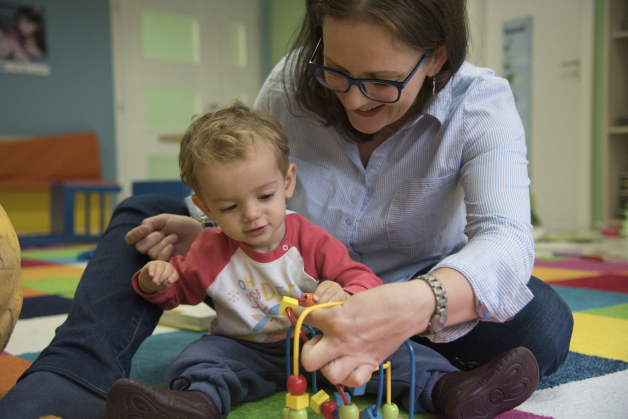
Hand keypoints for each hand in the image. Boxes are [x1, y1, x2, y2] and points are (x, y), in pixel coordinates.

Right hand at [125, 214, 203, 260]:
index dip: (135, 234)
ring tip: (174, 238)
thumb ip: (150, 222)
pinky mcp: (166, 264)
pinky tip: (173, 247)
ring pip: (150, 253)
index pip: (130, 238)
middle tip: (166, 233)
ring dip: (164, 243)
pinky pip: (158, 260)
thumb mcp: (165, 219)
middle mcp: (150, 246)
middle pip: (140, 247)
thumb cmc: (183, 225)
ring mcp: (158, 256)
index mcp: (148, 234)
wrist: (198, 233)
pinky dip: (165, 251)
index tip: (146, 229)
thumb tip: (141, 229)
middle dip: (154, 238)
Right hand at [139, 260, 178, 293]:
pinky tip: (151, 275)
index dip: (173, 277)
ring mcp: (159, 263)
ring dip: (158, 274)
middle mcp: (167, 266)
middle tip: (157, 283)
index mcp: (172, 272)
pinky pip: (153, 265)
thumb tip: (169, 281)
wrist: (147, 283)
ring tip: (154, 281)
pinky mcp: (151, 263)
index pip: (175, 274)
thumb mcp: (163, 286)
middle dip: (163, 277)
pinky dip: (152, 270)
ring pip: (161, 266)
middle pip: (169, 269)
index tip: (169, 281)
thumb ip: (167, 284)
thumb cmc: (158, 284)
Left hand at [298, 281, 435, 386]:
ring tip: (332, 355)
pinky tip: (348, 364)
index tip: (296, 312)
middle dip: (308, 350)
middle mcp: (343, 341)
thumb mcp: (351, 299)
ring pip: (329, 375)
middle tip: (318, 342)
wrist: (408, 307)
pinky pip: (354, 381)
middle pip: (309, 359)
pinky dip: (348, 375)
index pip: (306, 318)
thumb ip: (333, 310)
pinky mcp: (370, 363)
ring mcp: (357, 356)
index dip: (298, 313)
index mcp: (336, 319)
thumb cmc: (381, 298)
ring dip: (327, 366)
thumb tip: (316, 313)